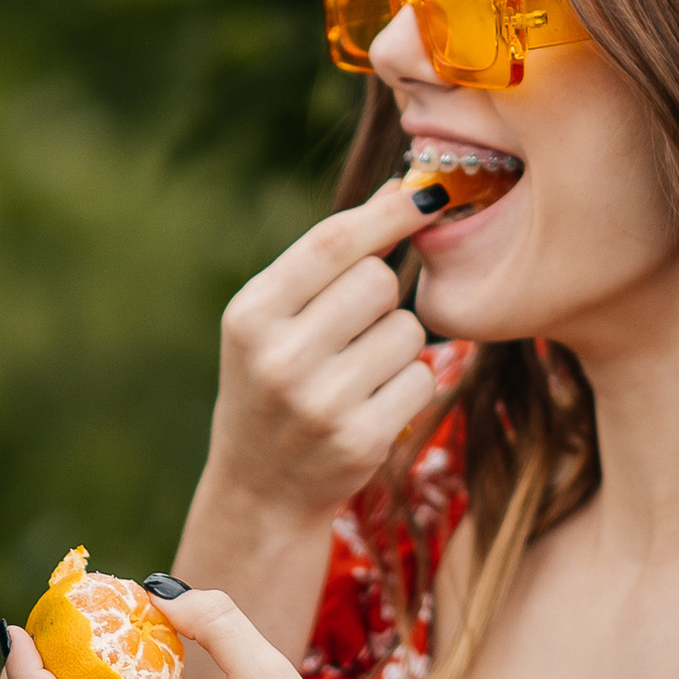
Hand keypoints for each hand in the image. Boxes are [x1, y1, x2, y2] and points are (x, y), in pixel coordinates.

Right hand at [198, 177, 445, 534]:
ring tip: (355, 372)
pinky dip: (408, 383)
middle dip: (382, 294)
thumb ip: (326, 260)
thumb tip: (402, 189)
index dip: (389, 212)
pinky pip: (422, 377)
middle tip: (354, 325)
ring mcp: (321, 402)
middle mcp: (281, 356)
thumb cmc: (273, 382)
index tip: (428, 193)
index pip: (333, 241)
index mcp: (250, 314)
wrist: (261, 488)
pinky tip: (372, 403)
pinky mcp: (361, 438)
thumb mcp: (271, 320)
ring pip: (408, 329)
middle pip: (379, 281)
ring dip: (397, 343)